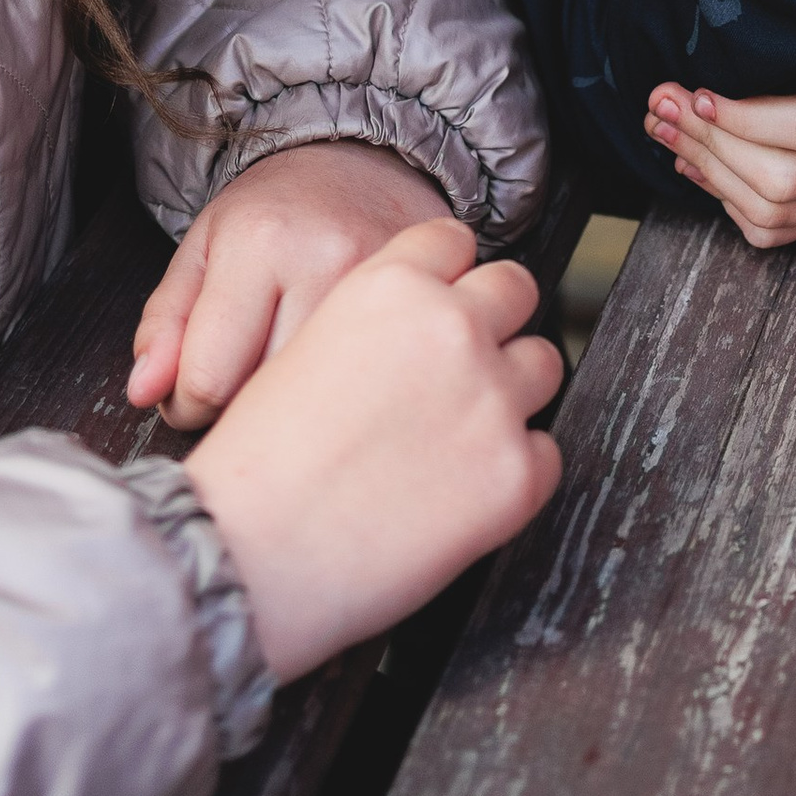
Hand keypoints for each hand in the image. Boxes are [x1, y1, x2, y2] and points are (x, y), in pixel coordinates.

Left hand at [131, 141, 454, 428]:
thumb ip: (166, 323)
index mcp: (259, 242)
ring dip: (297, 402)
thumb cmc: (277, 210)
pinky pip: (373, 382)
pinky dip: (347, 387)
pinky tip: (338, 365)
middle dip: (242, 407)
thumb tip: (143, 393)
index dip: (187, 405)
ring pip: (323, 399)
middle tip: (243, 377)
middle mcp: (327, 261)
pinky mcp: (429, 301)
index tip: (191, 396)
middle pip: (270, 395)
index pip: (210, 377)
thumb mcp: (204, 248)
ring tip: (289, 366)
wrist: (366, 161)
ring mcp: (385, 286)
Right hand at [187, 223, 560, 677]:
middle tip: (463, 365)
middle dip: (495, 320)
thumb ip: (365, 327)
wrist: (248, 554)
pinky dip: (515, 469)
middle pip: (514, 289)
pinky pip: (547, 453)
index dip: (448, 274)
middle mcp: (452, 328)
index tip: (445, 297)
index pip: (451, 241)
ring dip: (512, 390)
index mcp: (390, 287)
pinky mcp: (516, 473)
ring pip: (542, 365)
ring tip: (462, 430)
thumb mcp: (298, 354)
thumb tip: (397, 342)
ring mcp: (492, 400)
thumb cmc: (255, 469)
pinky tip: (463, 489)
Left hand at [644, 9, 795, 249]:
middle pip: (788, 178)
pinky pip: (778, 231)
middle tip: (663, 114)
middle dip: (712, 147)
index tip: (696, 97)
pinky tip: (698, 169)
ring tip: (669, 137)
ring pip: (777, 211)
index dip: (746, 119)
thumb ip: (768, 45)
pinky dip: (729, 203)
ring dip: (710, 175)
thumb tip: (671, 93)